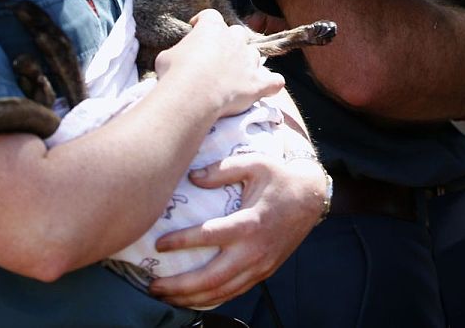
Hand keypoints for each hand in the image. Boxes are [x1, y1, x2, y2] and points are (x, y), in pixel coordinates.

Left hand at [148, 152, 328, 308]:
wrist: (311, 198)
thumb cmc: (280, 178)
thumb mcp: (255, 164)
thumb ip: (222, 170)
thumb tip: (192, 177)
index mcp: (249, 223)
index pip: (208, 237)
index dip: (181, 242)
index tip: (158, 245)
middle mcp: (254, 250)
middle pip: (211, 278)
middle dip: (179, 286)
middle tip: (153, 285)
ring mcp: (260, 265)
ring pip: (221, 292)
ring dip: (191, 298)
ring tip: (166, 297)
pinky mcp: (263, 272)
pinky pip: (234, 292)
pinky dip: (211, 299)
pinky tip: (193, 299)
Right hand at [154, 10, 283, 116]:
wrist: (192, 95)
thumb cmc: (175, 73)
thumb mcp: (167, 56)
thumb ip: (179, 52)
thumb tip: (179, 58)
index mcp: (212, 27)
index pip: (210, 16)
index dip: (203, 23)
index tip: (196, 31)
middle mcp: (235, 39)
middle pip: (238, 33)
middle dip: (230, 43)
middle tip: (216, 58)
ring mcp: (249, 60)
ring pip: (255, 55)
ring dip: (247, 63)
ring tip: (235, 77)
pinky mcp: (257, 83)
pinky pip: (274, 81)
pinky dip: (270, 84)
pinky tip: (266, 88)